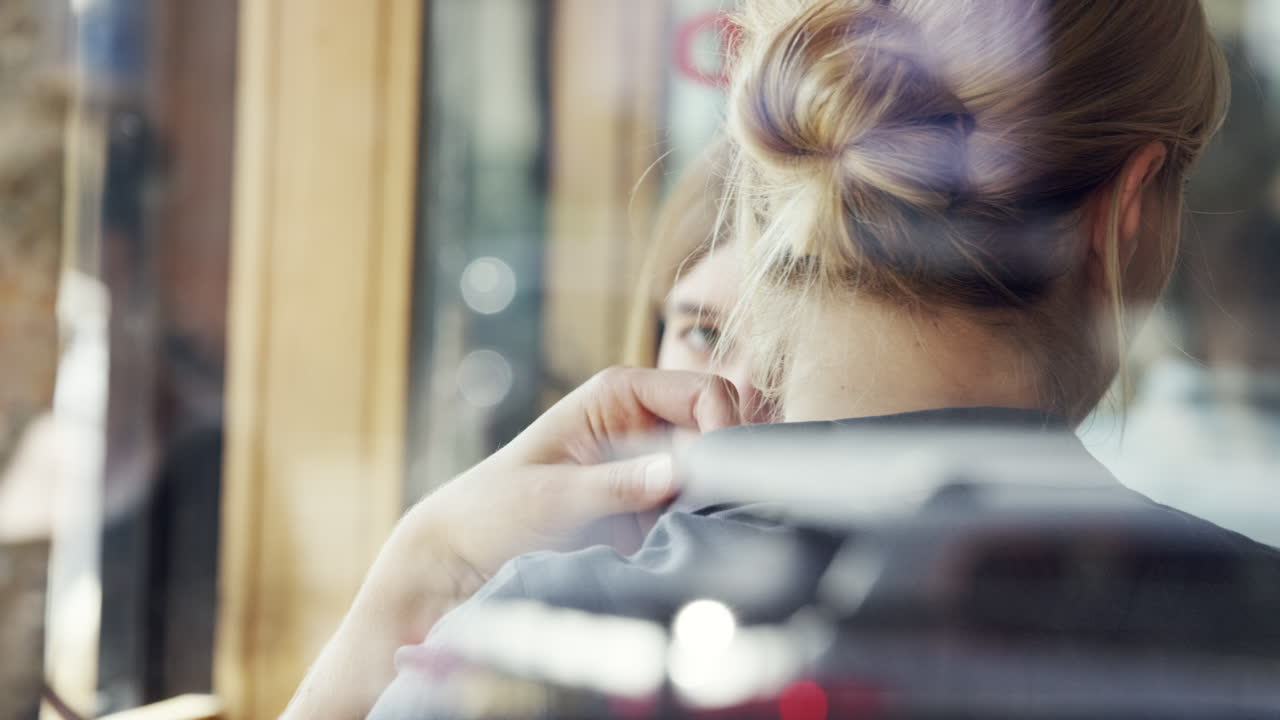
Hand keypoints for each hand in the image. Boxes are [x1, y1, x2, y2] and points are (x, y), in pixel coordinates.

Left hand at [283, 367, 739, 719]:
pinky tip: (701, 544)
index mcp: (620, 394)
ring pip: (719, 470)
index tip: (723, 475)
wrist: (464, 554)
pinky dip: (711, 522)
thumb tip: (676, 474)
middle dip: (730, 464)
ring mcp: (653, 465)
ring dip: (722, 496)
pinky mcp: (655, 508)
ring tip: (713, 529)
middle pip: (722, 428)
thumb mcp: (550, 497)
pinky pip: (704, 507)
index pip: (705, 392)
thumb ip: (613, 485)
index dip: (725, 427)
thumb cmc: (493, 510)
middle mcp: (645, 422)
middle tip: (725, 508)